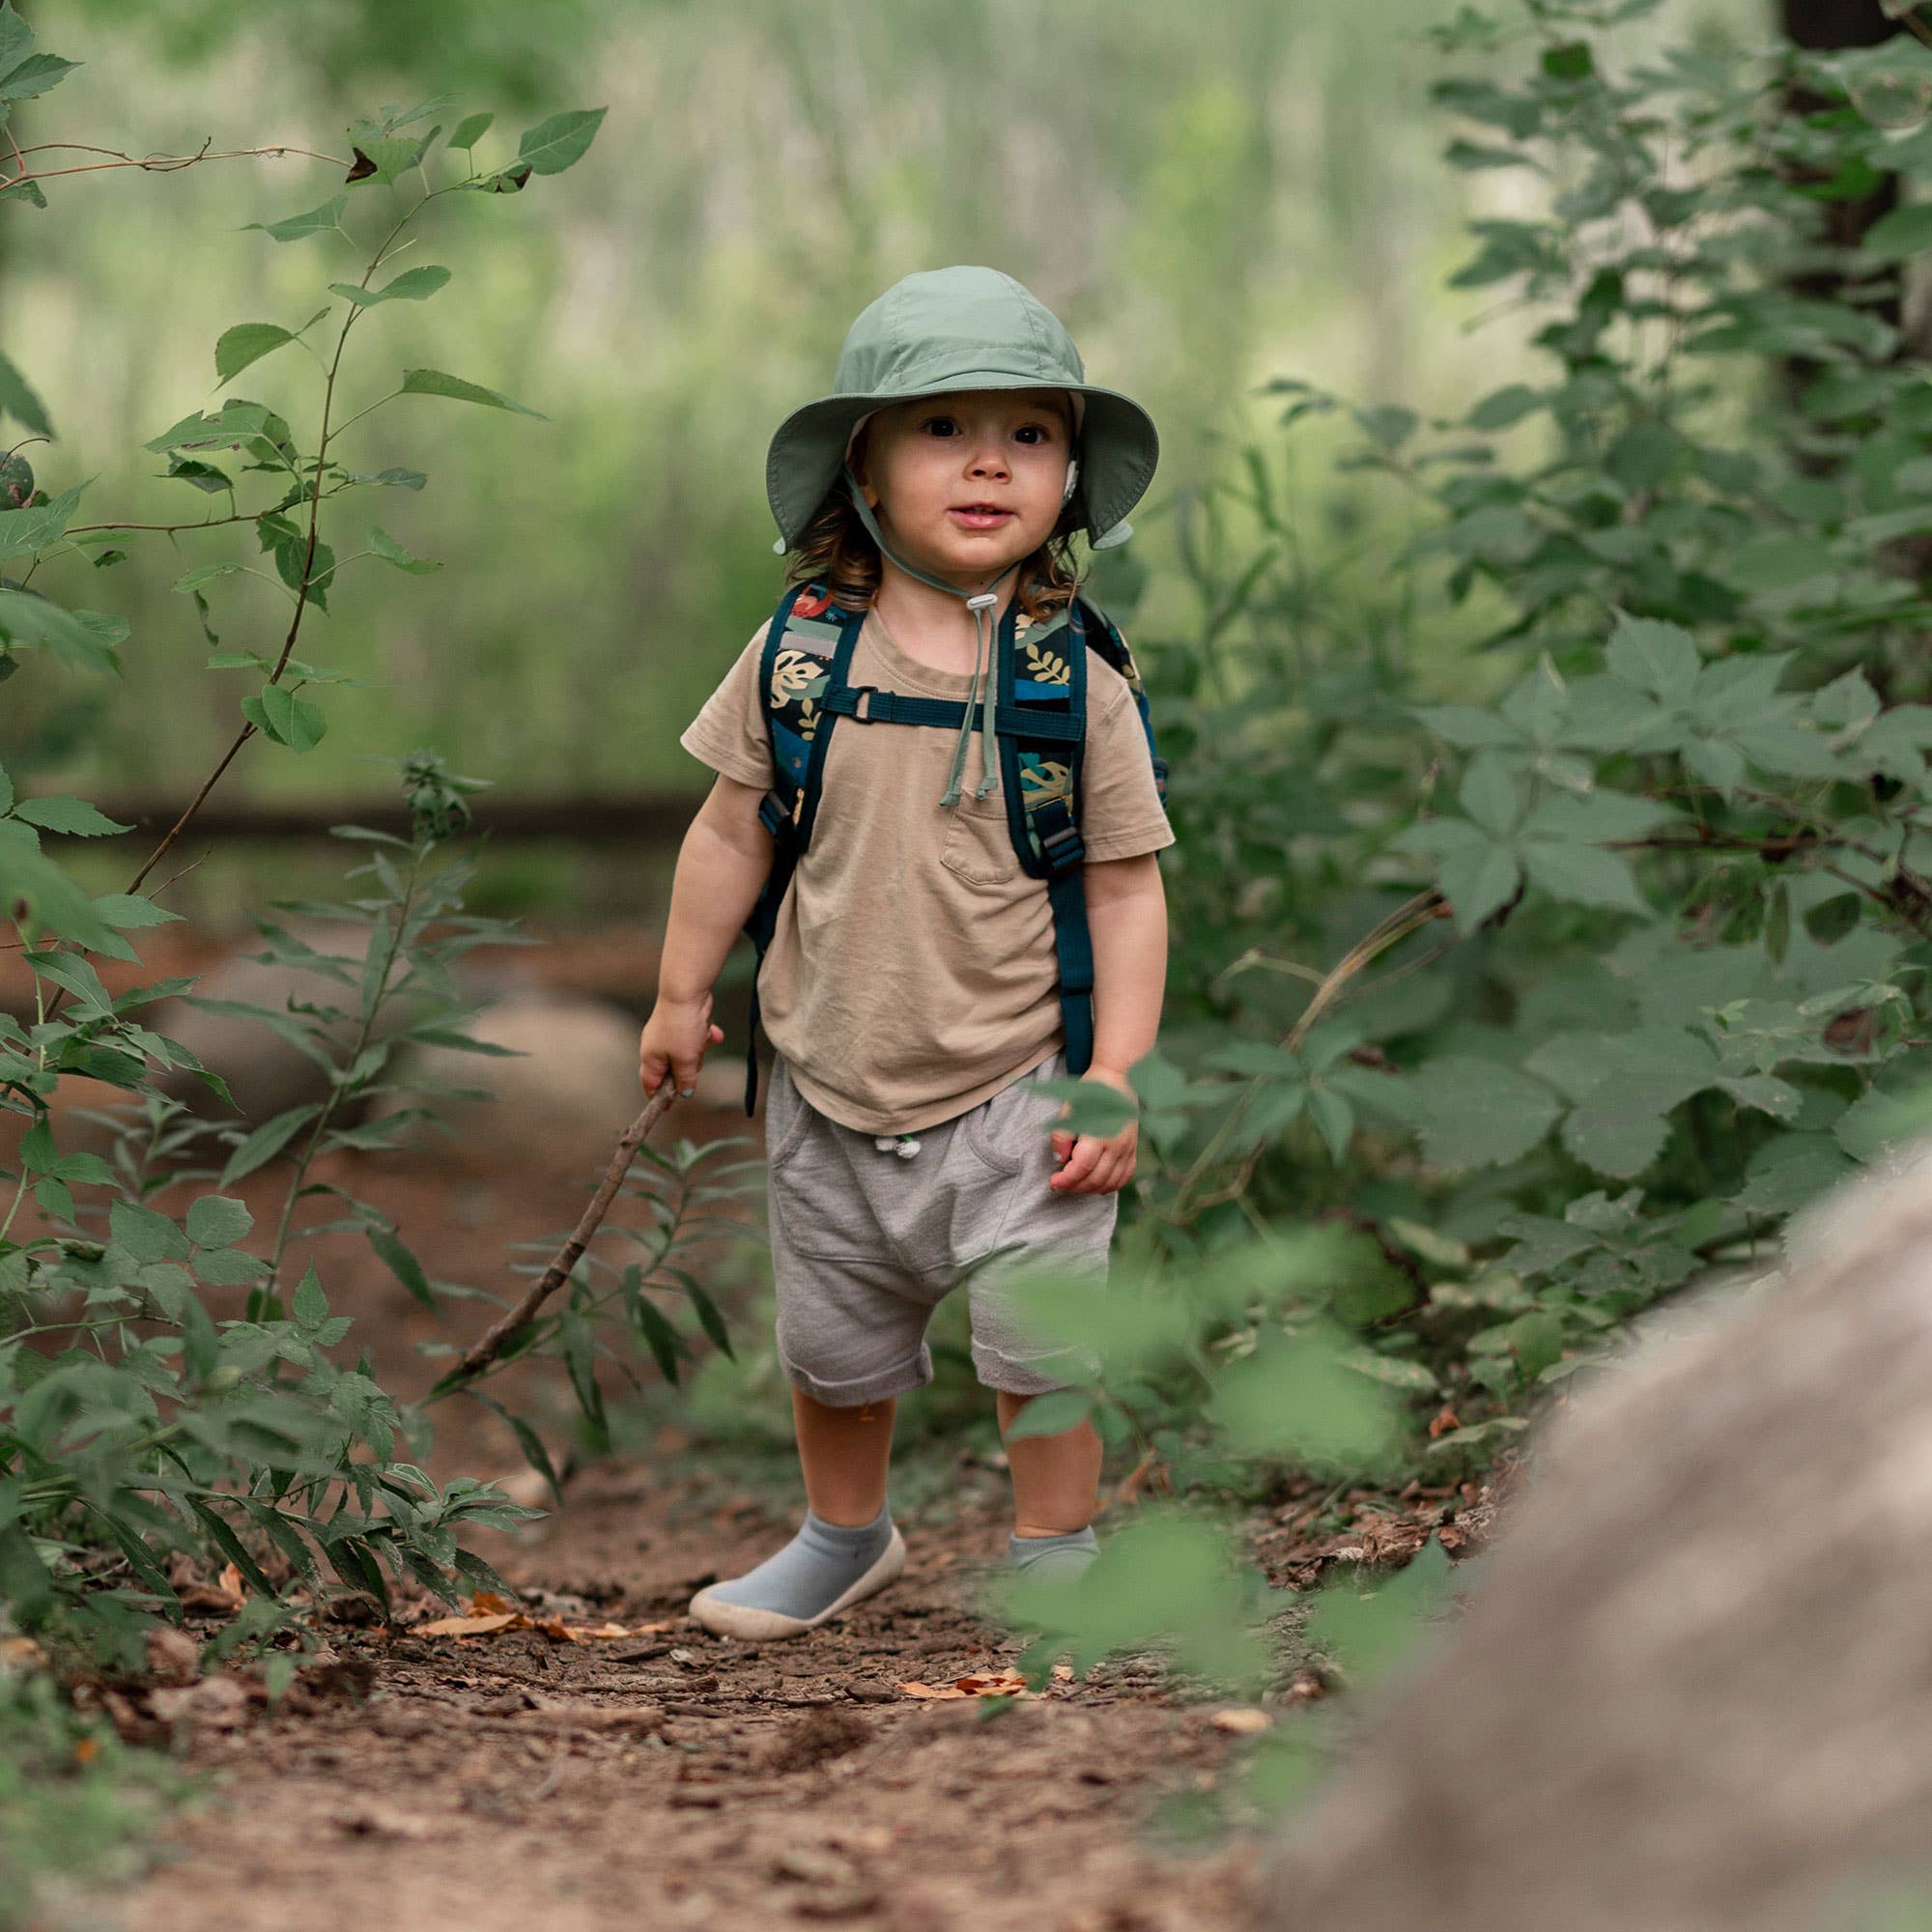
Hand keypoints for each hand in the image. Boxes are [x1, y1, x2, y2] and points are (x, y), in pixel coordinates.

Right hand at [638, 991, 724, 1100]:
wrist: (686, 992)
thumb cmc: (681, 1027)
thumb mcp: (685, 1060)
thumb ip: (685, 1079)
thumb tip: (685, 1093)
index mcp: (650, 1059)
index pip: (650, 1085)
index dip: (659, 1098)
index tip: (669, 1108)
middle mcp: (655, 1048)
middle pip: (672, 1071)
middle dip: (688, 1069)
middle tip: (696, 1061)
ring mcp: (668, 1035)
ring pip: (686, 1055)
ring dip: (699, 1050)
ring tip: (703, 1040)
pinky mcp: (681, 1024)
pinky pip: (695, 1037)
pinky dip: (704, 1036)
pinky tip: (714, 1032)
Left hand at [1048, 1063, 1137, 1194]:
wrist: (1118, 1078)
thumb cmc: (1091, 1091)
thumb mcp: (1069, 1108)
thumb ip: (1062, 1135)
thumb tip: (1060, 1160)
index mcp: (1099, 1133)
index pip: (1082, 1167)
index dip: (1066, 1179)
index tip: (1053, 1180)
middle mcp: (1117, 1144)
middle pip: (1096, 1179)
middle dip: (1075, 1186)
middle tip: (1060, 1182)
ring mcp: (1127, 1148)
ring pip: (1110, 1182)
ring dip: (1090, 1189)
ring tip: (1075, 1183)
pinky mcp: (1133, 1149)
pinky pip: (1125, 1176)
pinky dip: (1110, 1185)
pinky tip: (1097, 1184)